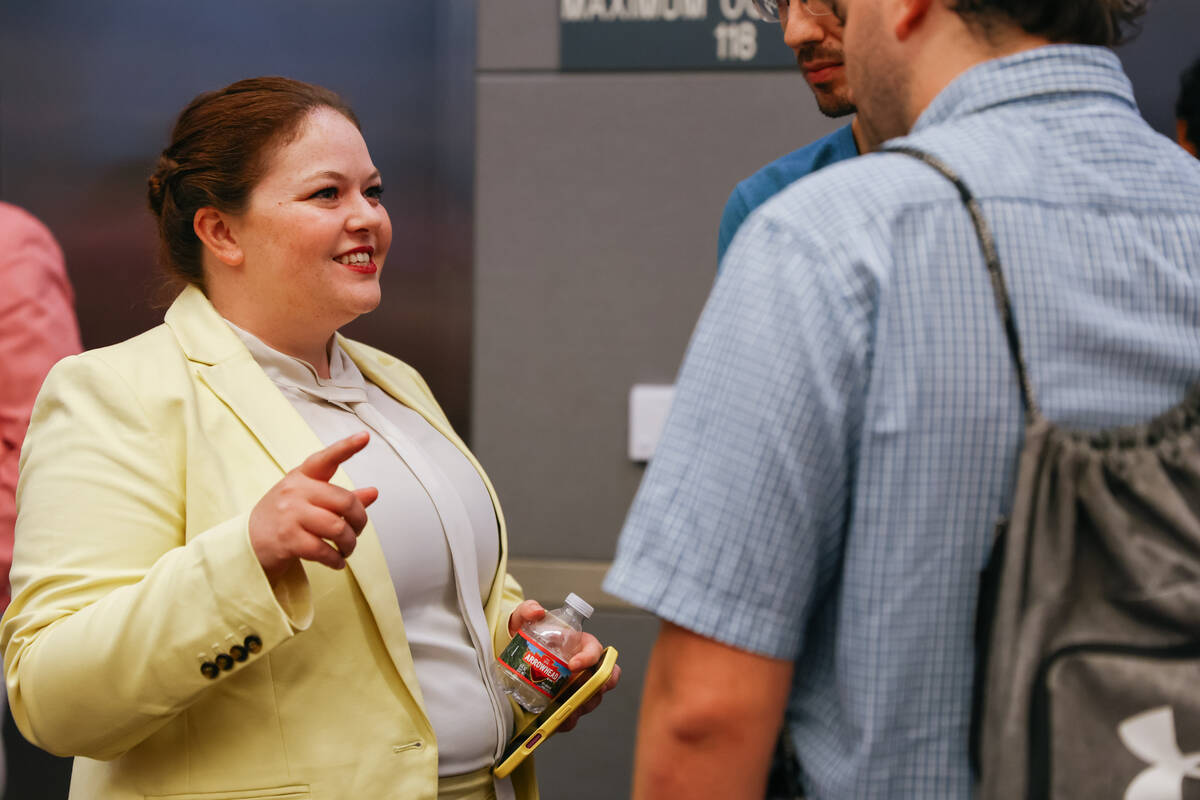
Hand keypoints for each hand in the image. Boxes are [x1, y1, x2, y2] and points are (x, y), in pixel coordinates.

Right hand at [249, 431, 378, 583]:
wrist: (246, 543)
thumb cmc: (282, 518)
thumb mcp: (308, 500)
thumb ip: (341, 497)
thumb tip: (373, 493)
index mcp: (301, 477)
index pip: (326, 459)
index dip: (347, 447)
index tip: (365, 436)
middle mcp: (295, 491)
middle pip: (344, 502)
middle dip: (359, 521)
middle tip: (357, 530)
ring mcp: (290, 515)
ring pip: (338, 528)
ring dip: (349, 544)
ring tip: (347, 549)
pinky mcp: (288, 540)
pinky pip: (324, 550)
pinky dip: (336, 560)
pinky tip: (336, 561)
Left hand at [506, 600, 621, 731]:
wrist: (512, 657)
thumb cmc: (525, 635)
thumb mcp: (522, 619)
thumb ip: (527, 610)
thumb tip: (537, 611)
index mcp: (580, 646)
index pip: (596, 651)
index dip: (590, 658)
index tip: (573, 664)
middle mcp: (582, 668)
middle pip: (602, 679)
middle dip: (599, 686)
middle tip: (586, 690)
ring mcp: (574, 687)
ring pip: (590, 699)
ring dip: (583, 704)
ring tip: (569, 707)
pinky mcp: (563, 704)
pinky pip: (572, 716)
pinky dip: (568, 720)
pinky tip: (558, 720)